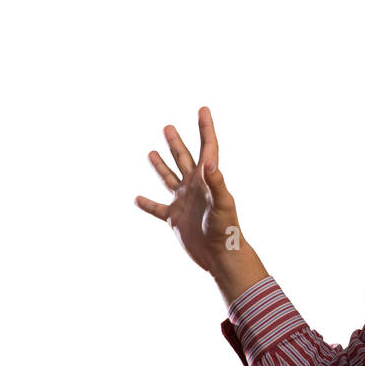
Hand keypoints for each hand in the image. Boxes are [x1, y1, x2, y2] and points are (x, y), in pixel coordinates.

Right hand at [134, 106, 241, 273]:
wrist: (221, 256)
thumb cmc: (227, 230)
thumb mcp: (223, 204)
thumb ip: (216, 182)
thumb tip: (208, 161)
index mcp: (207, 180)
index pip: (208, 148)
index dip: (205, 128)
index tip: (203, 109)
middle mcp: (195, 188)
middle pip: (184, 159)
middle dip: (176, 142)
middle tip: (168, 126)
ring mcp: (184, 202)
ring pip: (169, 179)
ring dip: (160, 166)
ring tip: (151, 152)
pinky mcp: (175, 219)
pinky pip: (157, 208)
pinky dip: (147, 204)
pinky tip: (136, 198)